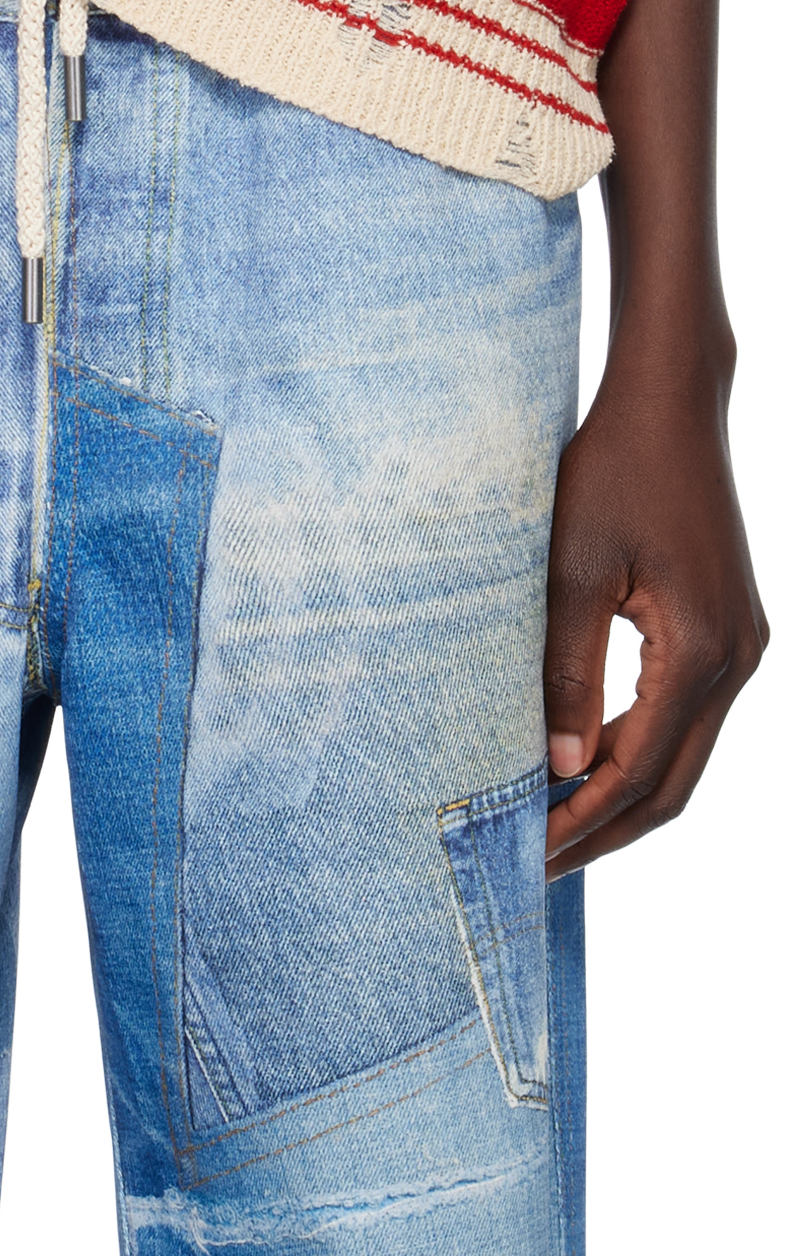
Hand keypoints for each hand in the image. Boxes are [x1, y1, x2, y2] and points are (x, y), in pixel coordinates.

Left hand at [543, 329, 766, 873]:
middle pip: (672, 784)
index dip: (582, 821)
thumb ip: (568, 668)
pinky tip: (586, 758)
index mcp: (699, 651)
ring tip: (552, 823)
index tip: (525, 855)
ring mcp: (740, 646)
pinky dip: (638, 750)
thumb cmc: (614, 467)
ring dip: (621, 795)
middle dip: (604, 830)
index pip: (638, 771)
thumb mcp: (574, 565)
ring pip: (683, 756)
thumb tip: (559, 767)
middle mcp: (734, 659)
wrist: (672, 400)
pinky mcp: (728, 629)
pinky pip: (686, 716)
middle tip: (535, 865)